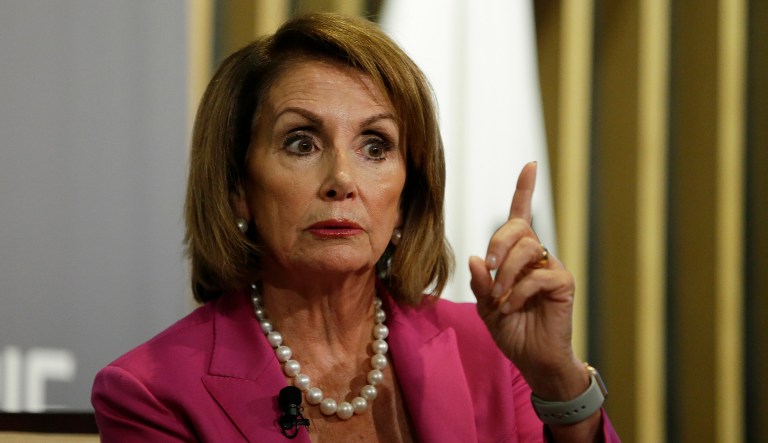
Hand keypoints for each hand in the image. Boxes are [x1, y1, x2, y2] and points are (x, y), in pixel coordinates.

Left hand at [468, 162, 586, 399]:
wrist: (532, 358)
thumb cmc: (511, 329)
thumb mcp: (485, 306)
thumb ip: (480, 282)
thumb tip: (478, 258)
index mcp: (517, 256)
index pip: (521, 216)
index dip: (525, 190)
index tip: (530, 164)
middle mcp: (537, 256)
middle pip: (517, 228)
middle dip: (499, 243)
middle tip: (490, 267)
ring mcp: (552, 268)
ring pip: (528, 249)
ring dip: (507, 273)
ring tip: (500, 298)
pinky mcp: (563, 283)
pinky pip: (538, 275)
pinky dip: (518, 292)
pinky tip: (511, 308)